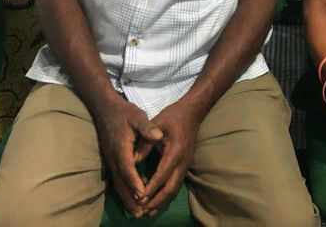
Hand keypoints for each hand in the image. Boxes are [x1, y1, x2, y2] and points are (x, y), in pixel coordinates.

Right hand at [94, 100, 163, 217]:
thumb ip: (147, 127)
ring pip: (118, 183)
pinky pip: (118, 179)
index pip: (127, 167)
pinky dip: (125, 190)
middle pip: (120, 181)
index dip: (134, 181)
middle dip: (130, 198)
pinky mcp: (112, 161)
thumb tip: (158, 135)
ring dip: (126, 198)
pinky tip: (135, 197)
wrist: (105, 109)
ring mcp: (111, 160)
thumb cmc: (124, 112)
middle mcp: (113, 157)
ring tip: (136, 212)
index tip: (142, 194)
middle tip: (139, 213)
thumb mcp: (137, 115)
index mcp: (121, 147)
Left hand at [143, 100, 201, 214]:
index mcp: (175, 152)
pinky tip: (158, 202)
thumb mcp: (156, 124)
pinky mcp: (185, 166)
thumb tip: (133, 161)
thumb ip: (145, 142)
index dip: (151, 188)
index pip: (162, 175)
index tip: (139, 198)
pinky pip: (176, 184)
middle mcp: (182, 162)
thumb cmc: (173, 116)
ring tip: (149, 212)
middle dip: (156, 200)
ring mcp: (185, 165)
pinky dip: (167, 195)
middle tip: (142, 210)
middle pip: (170, 187)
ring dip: (162, 201)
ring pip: (174, 189)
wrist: (192, 113)